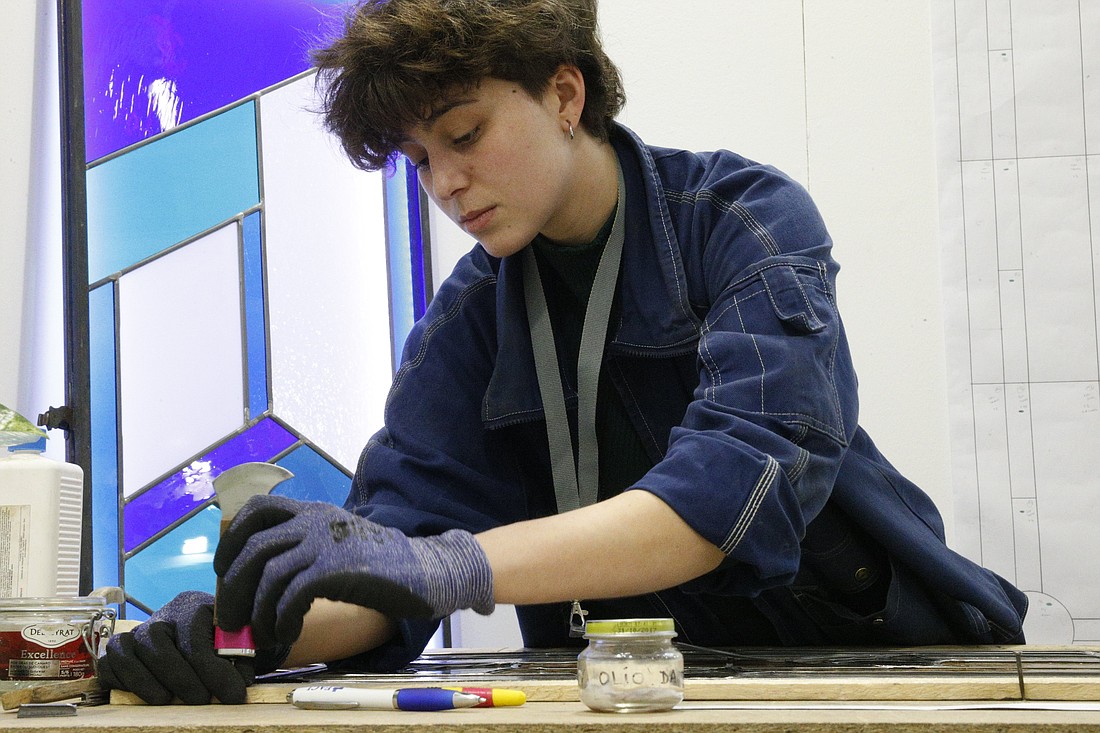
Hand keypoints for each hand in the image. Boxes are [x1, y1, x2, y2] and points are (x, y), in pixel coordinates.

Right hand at [97, 591, 256, 704]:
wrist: (205, 638)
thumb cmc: (223, 642)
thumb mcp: (237, 642)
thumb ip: (240, 656)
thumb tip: (239, 681)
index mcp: (192, 605)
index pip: (194, 635)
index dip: (213, 669)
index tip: (232, 695)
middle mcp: (161, 615)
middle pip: (155, 641)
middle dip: (179, 676)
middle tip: (200, 700)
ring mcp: (135, 632)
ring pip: (125, 650)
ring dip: (146, 681)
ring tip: (167, 700)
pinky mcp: (117, 652)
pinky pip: (108, 664)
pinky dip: (122, 682)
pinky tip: (146, 696)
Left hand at [212, 495, 493, 647]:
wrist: (427, 570)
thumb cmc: (382, 565)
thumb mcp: (339, 542)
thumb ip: (307, 546)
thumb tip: (262, 575)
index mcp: (314, 511)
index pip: (256, 509)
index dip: (231, 539)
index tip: (224, 570)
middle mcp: (316, 520)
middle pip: (252, 548)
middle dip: (234, 588)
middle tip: (233, 619)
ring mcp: (328, 542)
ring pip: (268, 575)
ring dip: (258, 612)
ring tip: (264, 634)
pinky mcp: (338, 569)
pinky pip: (291, 596)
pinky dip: (282, 620)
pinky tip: (288, 634)